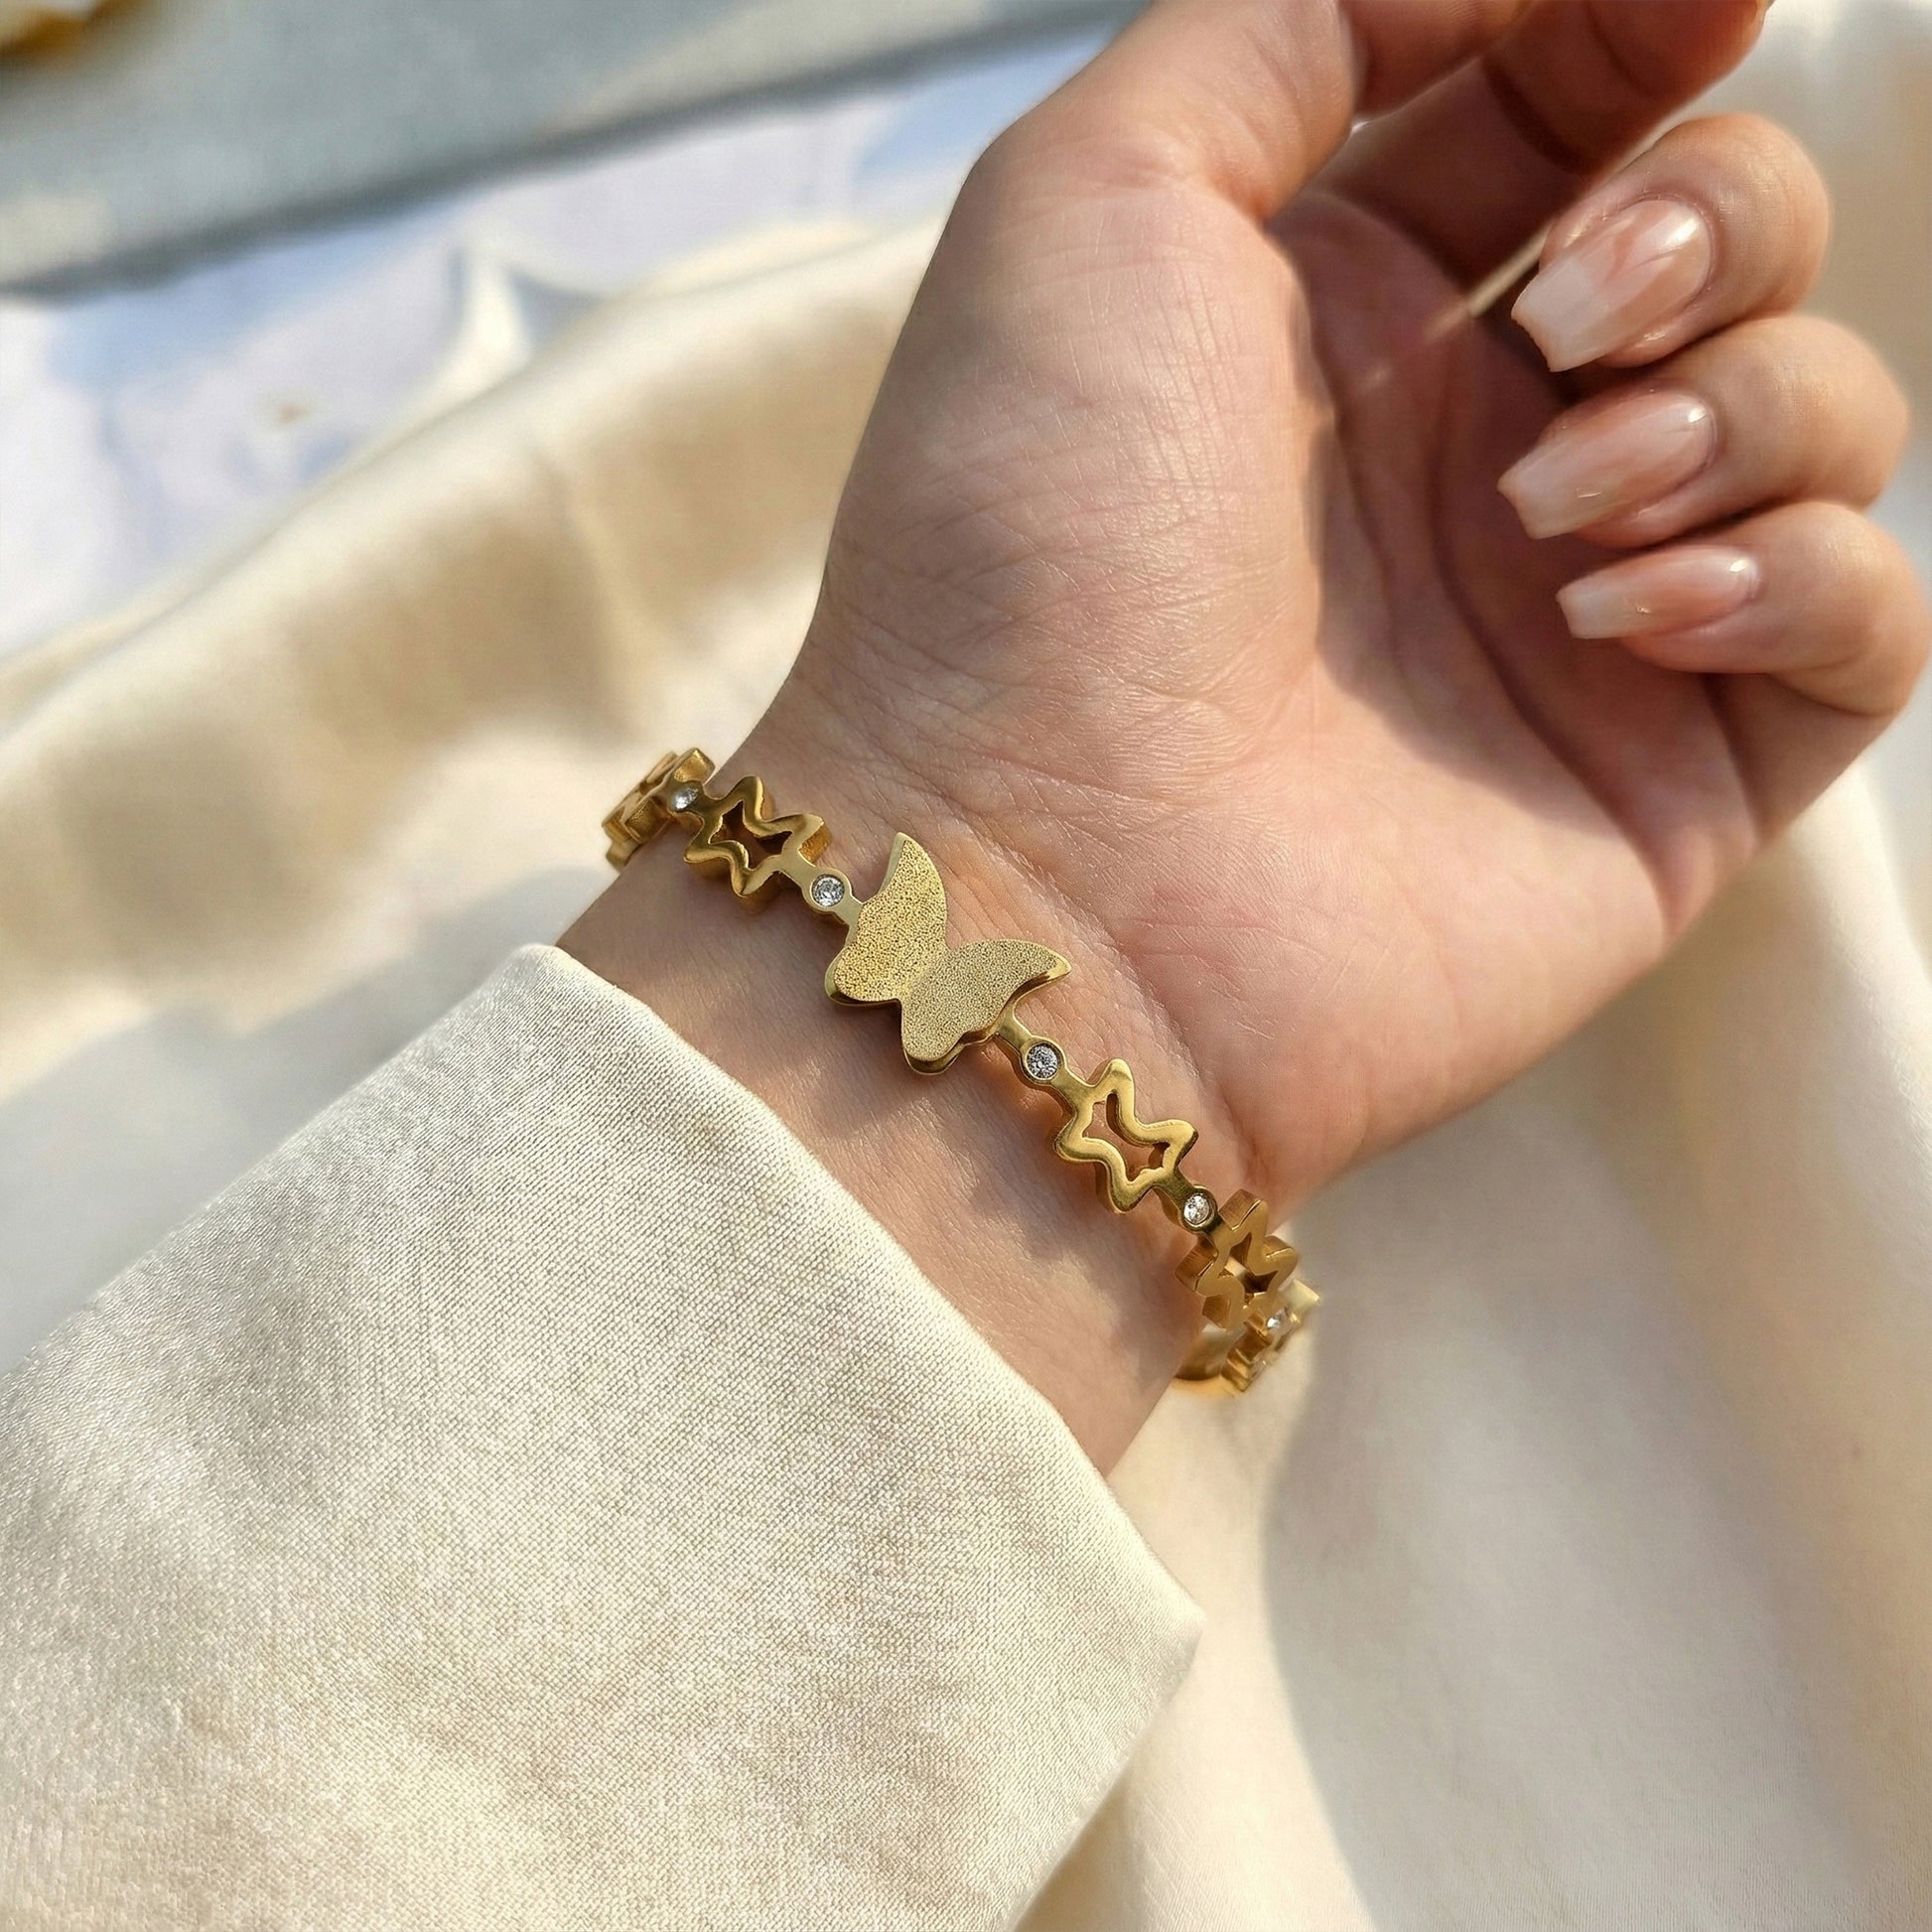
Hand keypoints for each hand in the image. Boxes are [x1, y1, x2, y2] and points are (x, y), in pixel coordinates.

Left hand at [570, 0, 1925, 1460]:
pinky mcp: (1663, 778)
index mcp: (1336, 314)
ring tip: (1552, 509)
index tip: (1694, 0)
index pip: (1561, 120)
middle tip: (1577, 311)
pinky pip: (1863, 619)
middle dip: (1708, 216)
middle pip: (1724, 243)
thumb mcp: (1097, 194)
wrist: (1047, 883)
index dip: (1643, 33)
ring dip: (1735, 407)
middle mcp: (1465, 457)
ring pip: (1818, 414)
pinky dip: (1794, 574)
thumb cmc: (1031, 542)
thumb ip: (1294, 25)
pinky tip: (1624, 615)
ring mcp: (1571, 621)